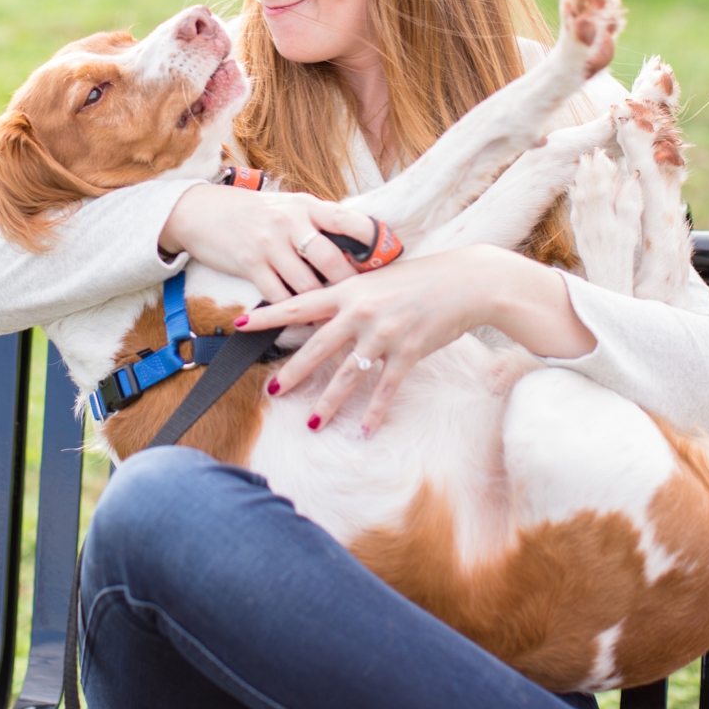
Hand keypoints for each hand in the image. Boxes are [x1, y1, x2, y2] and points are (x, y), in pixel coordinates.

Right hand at [159, 184, 376, 302]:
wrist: (202, 211)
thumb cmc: (256, 212)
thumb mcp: (291, 207)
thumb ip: (321, 223)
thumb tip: (362, 244)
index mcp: (308, 206)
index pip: (349, 221)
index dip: (374, 241)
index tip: (393, 258)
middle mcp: (290, 222)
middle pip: (331, 258)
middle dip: (350, 284)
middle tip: (367, 301)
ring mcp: (269, 244)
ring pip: (307, 283)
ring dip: (324, 305)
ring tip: (340, 319)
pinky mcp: (250, 265)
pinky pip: (279, 296)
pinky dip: (295, 313)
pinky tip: (307, 322)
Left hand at [236, 245, 595, 433]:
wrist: (467, 282)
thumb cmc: (425, 278)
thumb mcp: (381, 279)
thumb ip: (353, 296)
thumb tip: (324, 314)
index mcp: (351, 291)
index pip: (299, 304)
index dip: (269, 315)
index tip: (240, 325)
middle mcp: (363, 312)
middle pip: (317, 347)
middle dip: (293, 372)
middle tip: (273, 391)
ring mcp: (386, 333)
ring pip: (348, 374)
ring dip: (329, 402)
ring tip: (312, 424)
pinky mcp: (409, 351)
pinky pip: (386, 388)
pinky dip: (375, 412)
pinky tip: (365, 431)